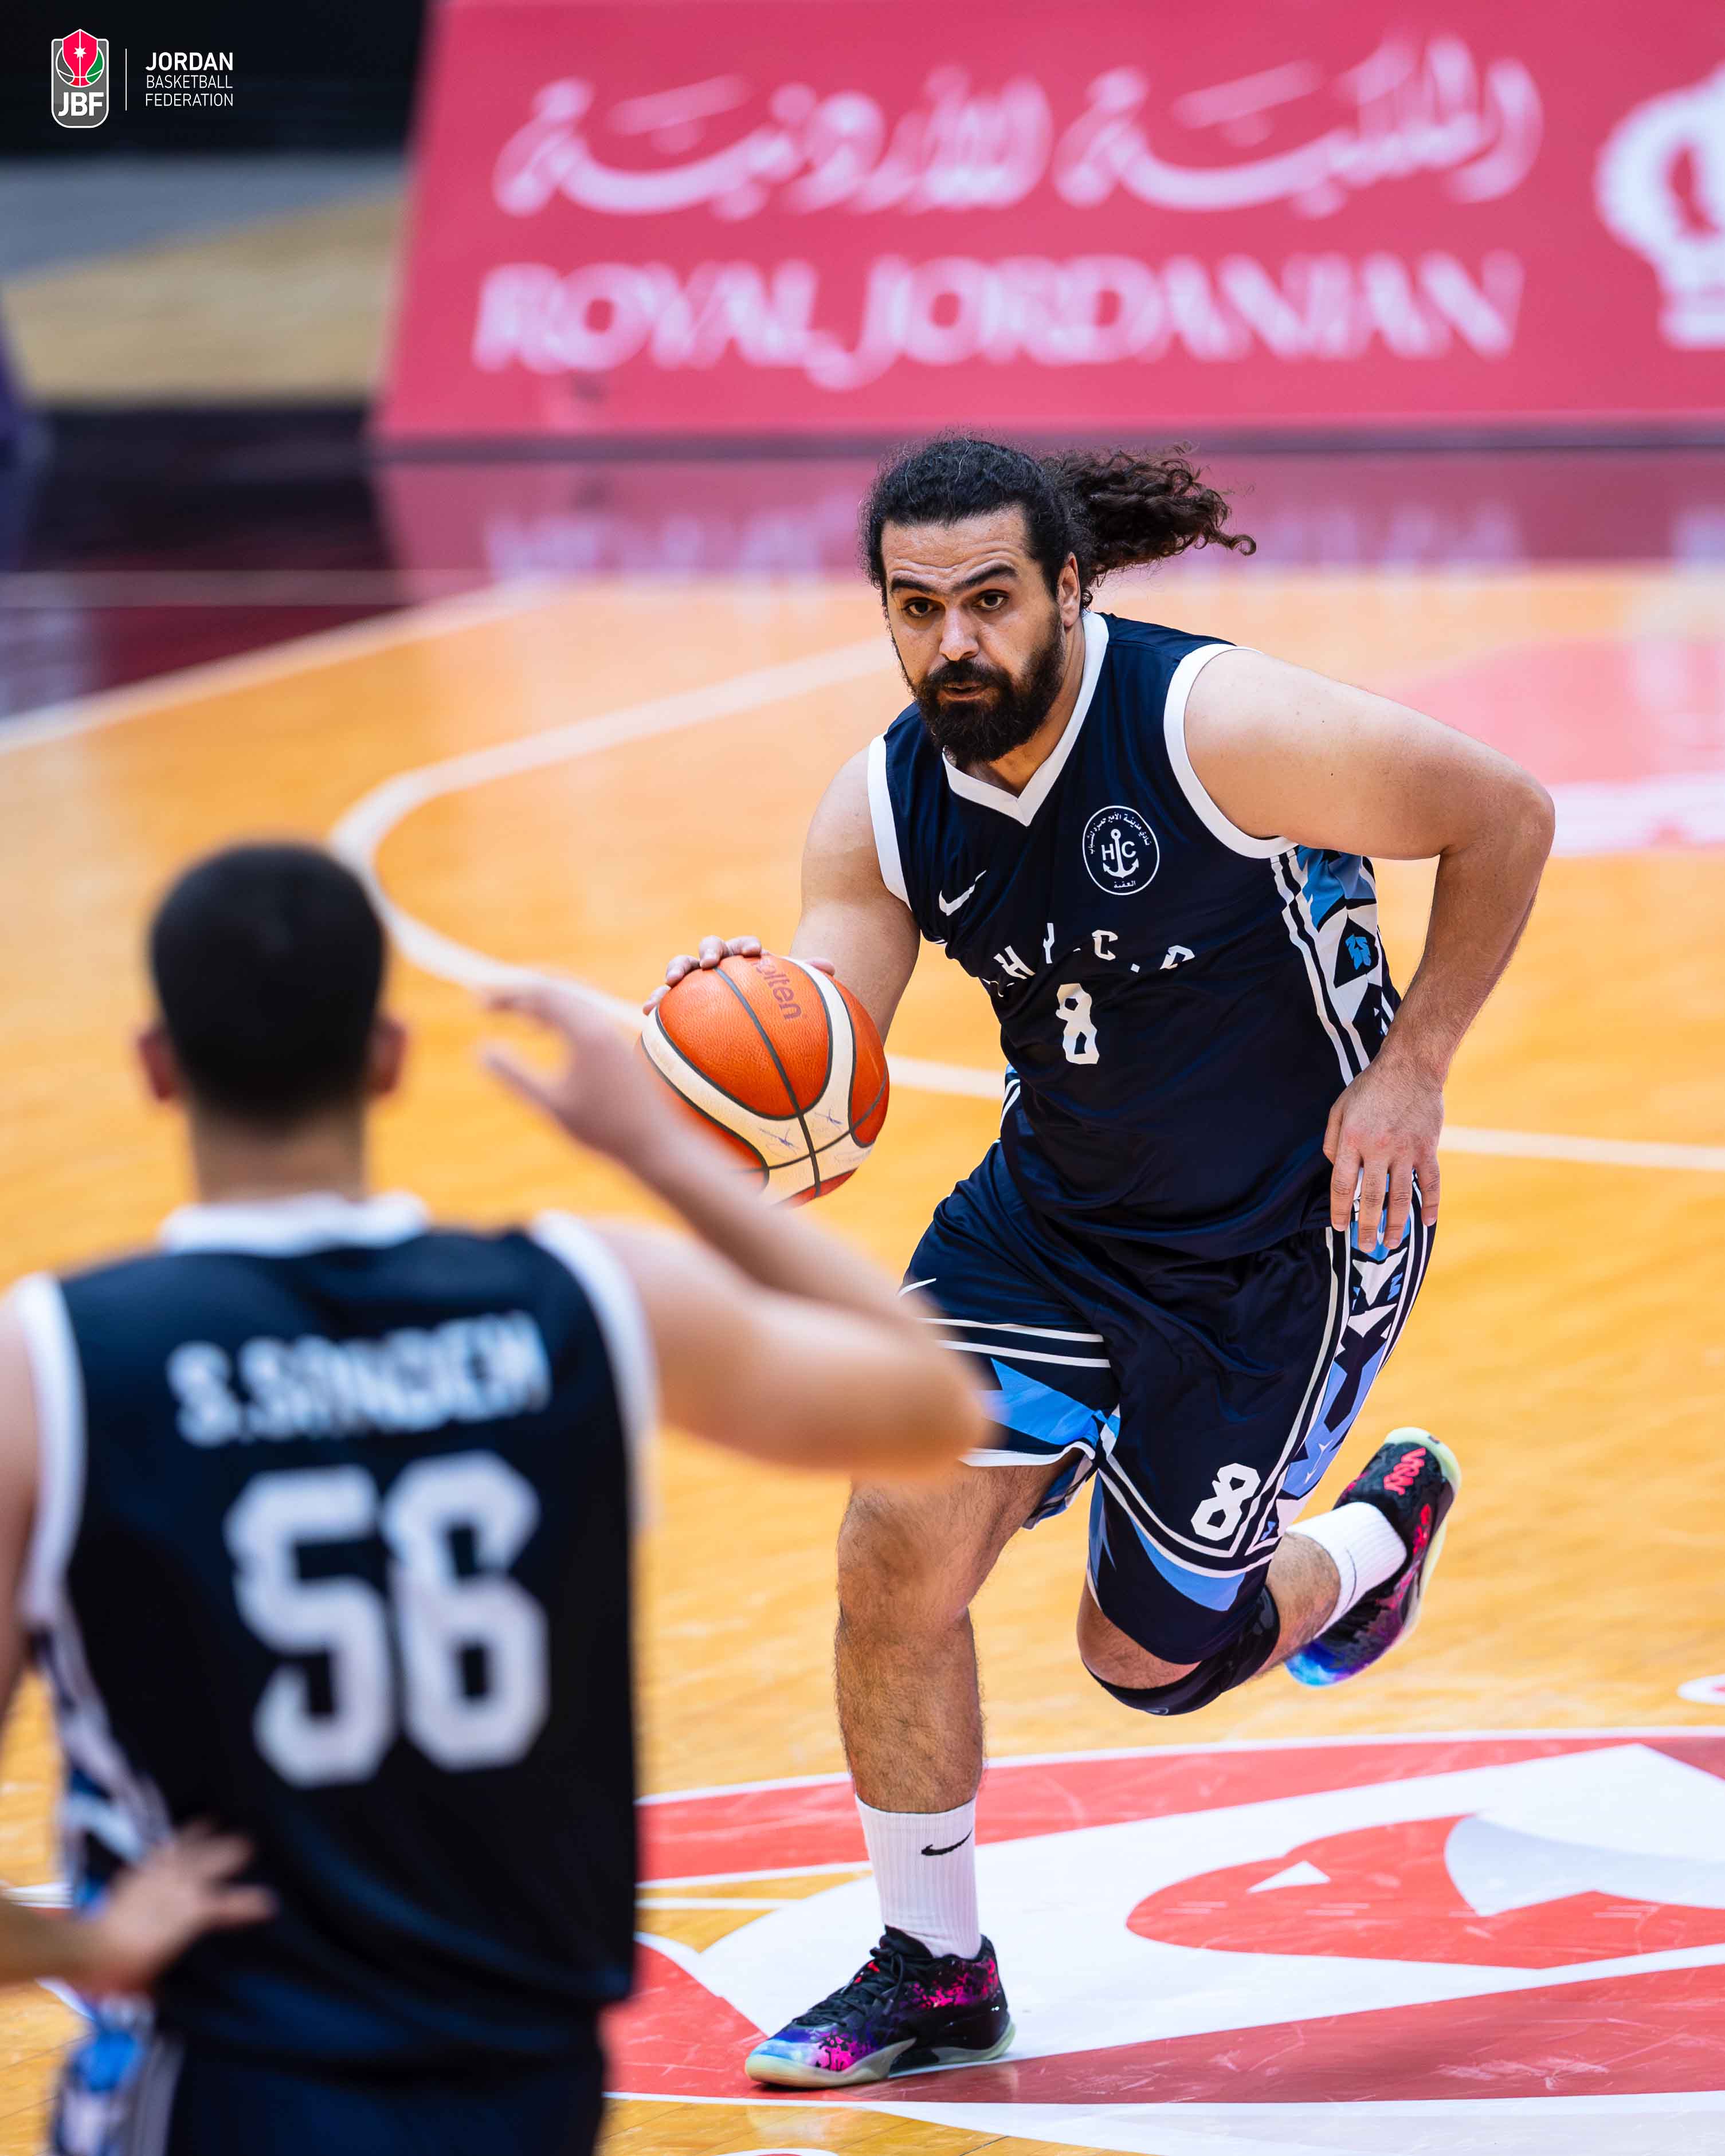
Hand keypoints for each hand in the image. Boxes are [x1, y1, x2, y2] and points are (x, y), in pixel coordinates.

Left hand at [69, 1826, 273, 1995]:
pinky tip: (178, 1839)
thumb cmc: (132, 1966)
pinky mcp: (142, 1871)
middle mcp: (183, 1884)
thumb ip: (185, 1952)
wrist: (92, 1950)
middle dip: (234, 1852)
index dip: (253, 1904)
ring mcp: (161, 1873)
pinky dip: (175, 1842)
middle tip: (249, 1847)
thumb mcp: (167, 1969)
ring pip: (190, 1845)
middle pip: (217, 1858)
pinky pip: (164, 1849)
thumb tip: (194, 1957)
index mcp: (196, 1909)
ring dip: (204, 1836)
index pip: (234, 1903)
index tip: (270, 1904)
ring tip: (215, 1823)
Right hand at [483, 979, 680, 1167]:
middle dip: (519, 991)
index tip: (476, 1002)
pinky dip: (557, 1012)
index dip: (505, 995)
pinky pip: (582, 1013)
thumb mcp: (551, 1104)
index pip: (539, 994)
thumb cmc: (603, 1128)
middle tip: (487, 1000)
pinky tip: (543, 1029)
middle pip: (555, 988)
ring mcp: (611, 1032)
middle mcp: (601, 1023)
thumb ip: (514, 1075)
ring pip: (570, 999)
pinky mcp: (616, 1044)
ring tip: (512, 1012)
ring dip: (539, 1000)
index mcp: (585, 1031)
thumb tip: (479, 1050)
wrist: (656, 1142)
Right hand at [641, 935, 833, 1015]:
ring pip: (681, 966)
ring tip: (672, 981)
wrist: (738, 1020)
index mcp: (742, 958)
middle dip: (710, 950)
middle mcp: (717, 964)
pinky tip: (646, 1012)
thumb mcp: (784, 994)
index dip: (747, 945)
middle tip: (712, 962)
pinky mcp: (675, 1000)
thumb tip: (831, 966)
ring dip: (676, 968)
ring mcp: (693, 980)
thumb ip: (803, 979)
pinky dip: (654, 1000)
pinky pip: (662, 997)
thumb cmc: (763, 1005)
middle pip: (710, 946)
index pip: (744, 945)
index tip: (755, 953)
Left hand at [1323, 1049, 1442, 1248]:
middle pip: (1370, 1198)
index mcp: (1352, 1139)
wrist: (1410, 1067)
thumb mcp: (1339, 1108)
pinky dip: (1431, 1204)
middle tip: (1365, 1247)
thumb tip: (1332, 1168)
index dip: (1339, 1210)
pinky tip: (1426, 1222)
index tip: (1340, 1227)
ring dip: (1395, 1224)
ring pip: (1400, 1197)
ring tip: (1391, 1243)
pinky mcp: (1428, 1148)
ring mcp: (1406, 1150)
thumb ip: (1332, 1140)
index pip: (1341, 1184)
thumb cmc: (1370, 1088)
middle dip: (1366, 1227)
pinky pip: (1431, 1183)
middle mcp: (1378, 1148)